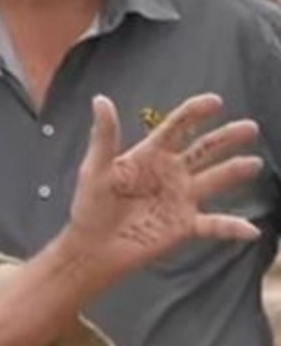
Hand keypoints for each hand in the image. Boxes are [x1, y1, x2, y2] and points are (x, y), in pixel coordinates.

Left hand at [66, 93, 262, 284]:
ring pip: (214, 180)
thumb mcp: (96, 168)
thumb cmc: (91, 205)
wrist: (92, 246)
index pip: (177, 128)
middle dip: (226, 138)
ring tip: (253, 164)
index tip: (215, 101)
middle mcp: (171, 173)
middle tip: (249, 128)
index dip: (195, 113)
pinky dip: (231, 227)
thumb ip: (104, 136)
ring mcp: (181, 198)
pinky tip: (250, 229)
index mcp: (150, 155)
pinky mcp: (184, 225)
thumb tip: (100, 99)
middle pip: (204, 150)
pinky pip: (213, 225)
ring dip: (234, 172)